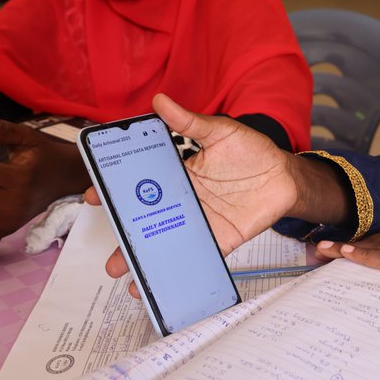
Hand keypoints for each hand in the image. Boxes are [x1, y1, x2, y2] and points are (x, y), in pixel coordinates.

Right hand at [95, 93, 308, 280]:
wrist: (285, 176)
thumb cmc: (252, 151)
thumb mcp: (220, 131)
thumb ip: (190, 122)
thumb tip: (160, 101)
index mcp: (178, 174)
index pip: (140, 183)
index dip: (115, 190)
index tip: (94, 196)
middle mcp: (184, 200)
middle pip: (147, 220)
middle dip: (125, 236)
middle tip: (107, 251)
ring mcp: (200, 221)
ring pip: (166, 241)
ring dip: (145, 258)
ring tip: (124, 273)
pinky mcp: (220, 238)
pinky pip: (197, 254)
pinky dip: (181, 266)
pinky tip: (163, 278)